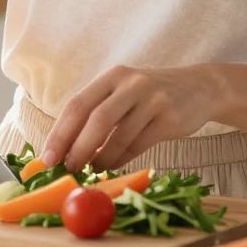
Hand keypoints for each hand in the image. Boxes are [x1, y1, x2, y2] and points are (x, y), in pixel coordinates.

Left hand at [40, 64, 217, 171]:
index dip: (60, 133)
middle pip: (95, 118)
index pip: (77, 104)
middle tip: (65, 169)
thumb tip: (64, 148)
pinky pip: (138, 144)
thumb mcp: (124, 92)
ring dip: (100, 158)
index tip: (46, 157)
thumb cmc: (151, 96)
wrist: (200, 88)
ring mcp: (152, 99)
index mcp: (113, 76)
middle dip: (76, 148)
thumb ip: (97, 112)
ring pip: (118, 135)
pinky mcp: (169, 118)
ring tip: (90, 170)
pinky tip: (112, 166)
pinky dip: (121, 159)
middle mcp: (131, 83)